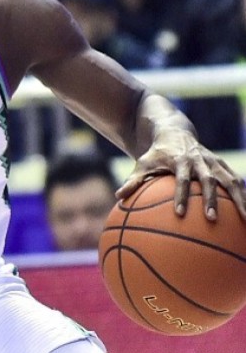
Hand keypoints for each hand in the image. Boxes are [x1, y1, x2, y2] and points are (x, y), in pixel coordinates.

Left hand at [116, 129, 245, 220]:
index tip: (179, 214)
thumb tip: (118, 197)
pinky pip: (237, 181)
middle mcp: (200, 161)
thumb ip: (133, 180)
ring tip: (245, 220)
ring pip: (230, 180)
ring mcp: (214, 162)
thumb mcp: (143, 163)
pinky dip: (244, 195)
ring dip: (239, 199)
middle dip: (211, 200)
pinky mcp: (223, 165)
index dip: (180, 196)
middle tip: (211, 219)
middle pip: (208, 181)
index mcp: (180, 161)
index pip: (181, 180)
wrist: (175, 132)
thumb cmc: (156, 154)